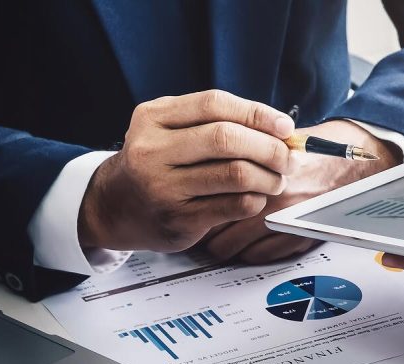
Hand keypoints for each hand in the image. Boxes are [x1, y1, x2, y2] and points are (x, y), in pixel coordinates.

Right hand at [79, 90, 292, 251]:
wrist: (114, 206)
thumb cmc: (157, 163)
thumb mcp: (170, 130)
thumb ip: (216, 122)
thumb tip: (280, 129)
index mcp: (153, 118)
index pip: (214, 104)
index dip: (257, 113)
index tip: (284, 127)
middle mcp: (152, 150)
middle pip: (227, 139)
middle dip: (269, 148)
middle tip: (288, 158)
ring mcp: (163, 187)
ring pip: (235, 174)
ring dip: (268, 177)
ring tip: (277, 179)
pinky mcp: (178, 219)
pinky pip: (233, 205)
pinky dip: (255, 200)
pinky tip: (256, 197)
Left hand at [199, 120, 400, 262]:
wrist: (360, 163)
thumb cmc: (322, 148)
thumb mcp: (278, 139)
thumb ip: (244, 149)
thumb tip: (206, 157)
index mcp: (262, 170)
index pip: (210, 195)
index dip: (194, 200)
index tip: (188, 201)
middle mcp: (272, 199)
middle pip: (214, 227)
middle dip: (203, 226)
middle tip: (197, 223)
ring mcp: (285, 223)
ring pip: (231, 247)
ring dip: (222, 243)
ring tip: (217, 236)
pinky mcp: (298, 239)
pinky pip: (257, 256)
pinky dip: (248, 251)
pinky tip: (246, 242)